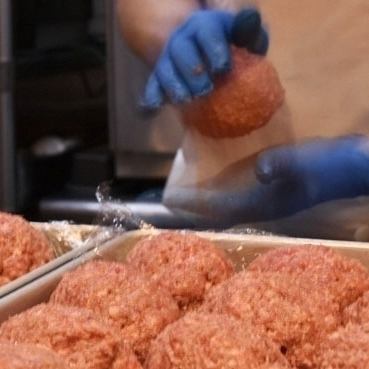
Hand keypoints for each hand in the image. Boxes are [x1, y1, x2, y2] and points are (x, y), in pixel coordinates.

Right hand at [140, 8, 268, 109]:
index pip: (207, 32)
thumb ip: (248, 31)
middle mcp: (183, 39)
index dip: (214, 50)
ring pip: (165, 69)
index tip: (222, 69)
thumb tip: (249, 23)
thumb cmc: (232, 46)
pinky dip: (152, 96)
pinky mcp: (161, 77)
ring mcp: (169, 58)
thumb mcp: (243, 36)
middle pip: (181, 50)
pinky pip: (153, 85)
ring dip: (174, 86)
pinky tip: (151, 109)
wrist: (207, 51)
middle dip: (192, 70)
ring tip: (185, 101)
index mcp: (205, 26)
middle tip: (205, 89)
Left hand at [166, 136, 368, 226]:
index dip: (195, 205)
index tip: (172, 199)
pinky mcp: (271, 194)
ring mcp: (266, 203)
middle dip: (194, 207)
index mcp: (264, 204)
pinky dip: (220, 194)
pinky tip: (214, 182)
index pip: (220, 208)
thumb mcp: (305, 160)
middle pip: (218, 212)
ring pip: (227, 206)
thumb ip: (282, 164)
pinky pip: (237, 197)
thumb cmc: (327, 165)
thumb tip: (260, 170)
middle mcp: (260, 208)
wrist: (351, 170)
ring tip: (185, 192)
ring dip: (205, 202)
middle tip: (171, 198)